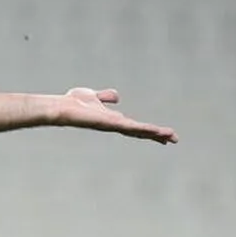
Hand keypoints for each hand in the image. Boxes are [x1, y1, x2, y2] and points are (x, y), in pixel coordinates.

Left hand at [58, 88, 177, 143]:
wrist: (61, 108)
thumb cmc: (73, 104)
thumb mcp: (93, 96)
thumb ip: (105, 97)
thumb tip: (117, 97)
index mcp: (112, 120)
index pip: (135, 127)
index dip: (148, 130)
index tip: (163, 134)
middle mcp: (114, 125)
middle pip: (140, 131)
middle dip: (156, 135)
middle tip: (174, 139)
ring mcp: (113, 125)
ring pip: (138, 130)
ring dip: (155, 133)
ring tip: (171, 136)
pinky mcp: (110, 123)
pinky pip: (130, 127)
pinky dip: (143, 129)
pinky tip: (154, 131)